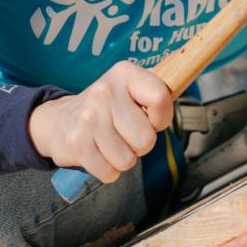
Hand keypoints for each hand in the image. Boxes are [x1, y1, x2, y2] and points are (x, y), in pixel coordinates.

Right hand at [28, 62, 172, 182]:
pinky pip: (109, 172)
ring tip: (110, 142)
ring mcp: (89, 117)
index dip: (162, 118)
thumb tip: (187, 76)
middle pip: (146, 139)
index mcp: (125, 73)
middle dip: (140, 144)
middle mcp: (105, 91)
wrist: (59, 121)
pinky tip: (99, 153)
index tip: (151, 119)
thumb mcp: (130, 89)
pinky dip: (107, 170)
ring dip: (123, 158)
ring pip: (128, 160)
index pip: (161, 98)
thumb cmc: (106, 108)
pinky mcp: (77, 143)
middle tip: (126, 134)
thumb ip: (156, 93)